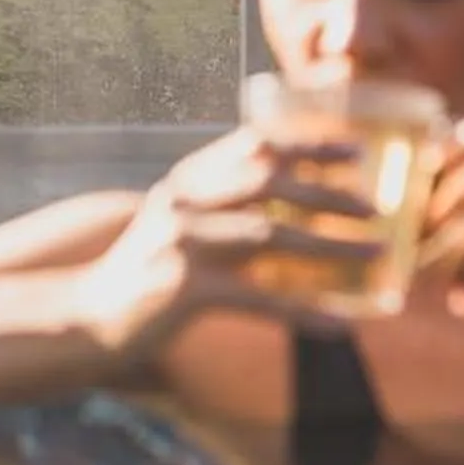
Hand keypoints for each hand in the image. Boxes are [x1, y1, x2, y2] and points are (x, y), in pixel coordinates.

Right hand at [86, 125, 382, 359]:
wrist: (86, 318)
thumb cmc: (145, 273)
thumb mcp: (179, 222)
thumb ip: (224, 203)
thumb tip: (296, 199)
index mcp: (188, 178)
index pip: (255, 145)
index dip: (309, 142)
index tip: (357, 149)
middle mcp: (185, 200)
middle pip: (269, 182)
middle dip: (328, 192)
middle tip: (376, 206)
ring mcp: (183, 243)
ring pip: (271, 237)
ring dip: (332, 246)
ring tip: (377, 255)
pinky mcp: (185, 290)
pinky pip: (259, 299)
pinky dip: (306, 310)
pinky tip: (342, 323)